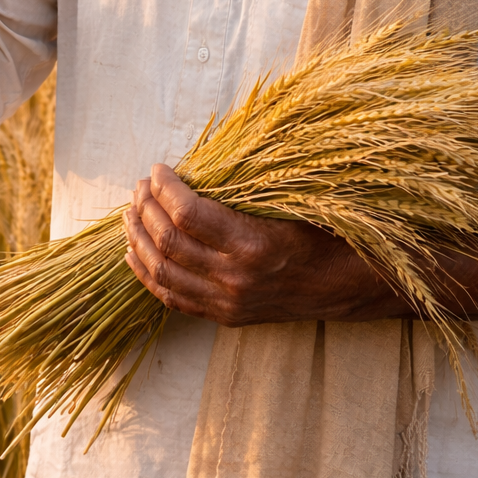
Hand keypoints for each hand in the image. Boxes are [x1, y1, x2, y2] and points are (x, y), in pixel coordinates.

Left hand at [124, 165, 405, 325]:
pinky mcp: (224, 316)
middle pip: (169, 242)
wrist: (346, 284)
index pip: (188, 215)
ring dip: (139, 238)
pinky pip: (172, 298)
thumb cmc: (321, 231)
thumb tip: (199, 161)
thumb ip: (244, 188)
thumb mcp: (290, 201)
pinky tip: (134, 251)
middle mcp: (236, 279)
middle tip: (140, 184)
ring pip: (163, 272)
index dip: (164, 188)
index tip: (157, 168)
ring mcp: (228, 302)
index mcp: (254, 245)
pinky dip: (147, 274)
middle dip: (146, 208)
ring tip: (131, 211)